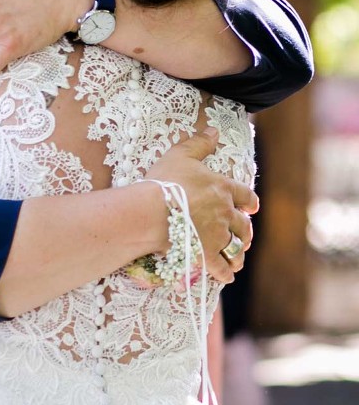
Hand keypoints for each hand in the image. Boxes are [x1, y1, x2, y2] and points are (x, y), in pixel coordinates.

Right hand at [145, 128, 257, 283]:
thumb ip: (200, 142)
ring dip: (238, 252)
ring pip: (236, 247)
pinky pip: (222, 267)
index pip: (245, 196)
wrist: (153, 212)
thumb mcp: (181, 154)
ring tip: (238, 257)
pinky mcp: (207, 255)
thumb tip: (214, 129)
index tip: (251, 207)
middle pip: (243, 225)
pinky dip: (226, 272)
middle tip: (245, 235)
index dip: (250, 202)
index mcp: (223, 189)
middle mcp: (226, 213)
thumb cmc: (165, 181)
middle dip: (245, 231)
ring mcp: (218, 236)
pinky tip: (228, 275)